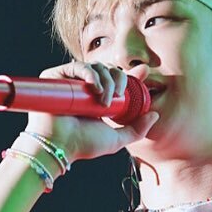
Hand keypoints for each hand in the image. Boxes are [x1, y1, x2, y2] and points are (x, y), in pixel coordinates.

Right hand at [25, 60, 158, 162]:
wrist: (60, 146)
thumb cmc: (83, 145)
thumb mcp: (117, 139)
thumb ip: (137, 130)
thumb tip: (155, 115)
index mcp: (97, 99)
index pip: (116, 79)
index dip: (130, 74)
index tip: (144, 71)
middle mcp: (84, 88)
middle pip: (108, 69)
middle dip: (118, 79)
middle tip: (118, 96)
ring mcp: (70, 81)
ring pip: (96, 66)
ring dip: (106, 80)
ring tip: (105, 101)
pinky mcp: (56, 77)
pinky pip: (77, 66)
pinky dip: (90, 74)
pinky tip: (93, 88)